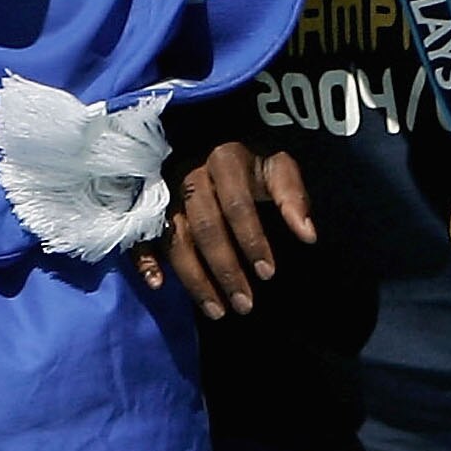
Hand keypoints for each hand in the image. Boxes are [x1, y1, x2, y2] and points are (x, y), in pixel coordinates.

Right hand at [134, 142, 314, 317]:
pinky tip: (158, 285)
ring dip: (194, 278)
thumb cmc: (249, 163)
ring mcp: (165, 191)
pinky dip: (145, 259)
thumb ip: (292, 196)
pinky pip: (141, 233)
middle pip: (205, 227)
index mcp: (224, 159)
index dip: (252, 239)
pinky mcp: (148, 205)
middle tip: (245, 305)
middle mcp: (190, 174)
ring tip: (217, 311)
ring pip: (177, 238)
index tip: (268, 274)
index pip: (237, 204)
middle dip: (225, 269)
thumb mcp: (276, 166)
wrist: (207, 139)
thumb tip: (308, 235)